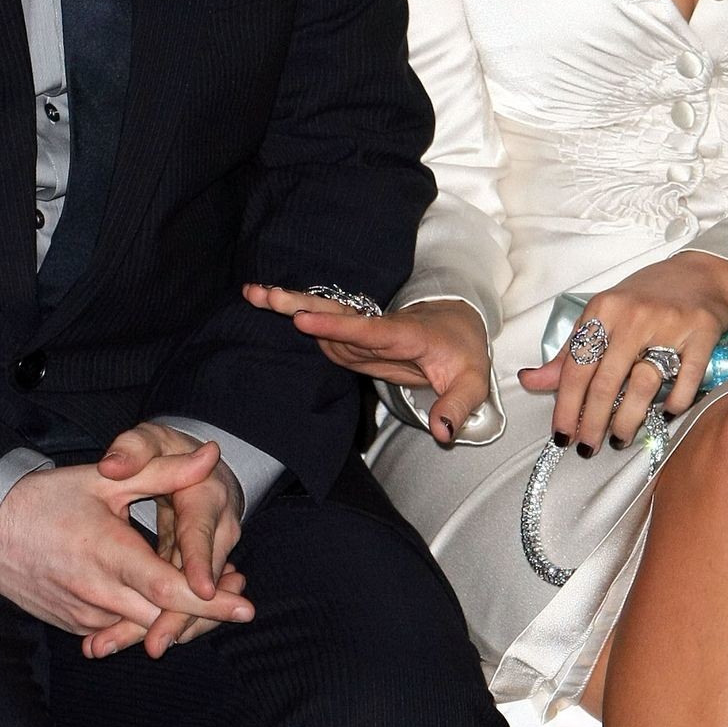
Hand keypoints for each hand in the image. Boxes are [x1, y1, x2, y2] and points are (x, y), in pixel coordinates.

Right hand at [0, 436, 254, 646]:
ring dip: (179, 618)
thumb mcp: (107, 478)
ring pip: (144, 630)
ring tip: (212, 595)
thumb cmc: (49, 499)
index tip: (246, 606)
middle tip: (241, 591)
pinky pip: (121, 631)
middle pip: (164, 619)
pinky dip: (148, 620)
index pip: (168, 589)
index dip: (211, 601)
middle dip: (206, 611)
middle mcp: (97, 593)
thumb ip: (163, 471)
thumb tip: (211, 456)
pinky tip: (167, 602)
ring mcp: (85, 616)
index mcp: (108, 554)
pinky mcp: (77, 626)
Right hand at [243, 283, 490, 444]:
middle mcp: (379, 328)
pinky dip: (296, 313)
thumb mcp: (473, 381)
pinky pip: (324, 326)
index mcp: (407, 335)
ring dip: (289, 303)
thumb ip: (457, 406)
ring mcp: (364, 331)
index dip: (337, 327)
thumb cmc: (463, 354)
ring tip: (254, 292)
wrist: (457, 325)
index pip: (370, 331)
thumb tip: (440, 433)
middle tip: (264, 295)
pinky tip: (267, 303)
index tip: (304, 319)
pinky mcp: (355, 337)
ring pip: (324, 315)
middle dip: (300, 304)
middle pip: (337, 314)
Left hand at [517, 253, 727, 454]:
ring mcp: (668, 325)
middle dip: (592, 422)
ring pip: (643, 385)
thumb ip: (569, 352)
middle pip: (606, 382)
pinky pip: (685, 381)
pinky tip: (664, 416)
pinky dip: (675, 404)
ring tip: (619, 440)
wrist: (701, 274)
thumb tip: (530, 380)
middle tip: (586, 447)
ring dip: (628, 420)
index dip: (566, 407)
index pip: (576, 367)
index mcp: (602, 310)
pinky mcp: (701, 334)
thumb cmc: (644, 298)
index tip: (561, 434)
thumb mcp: (602, 316)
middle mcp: (632, 316)